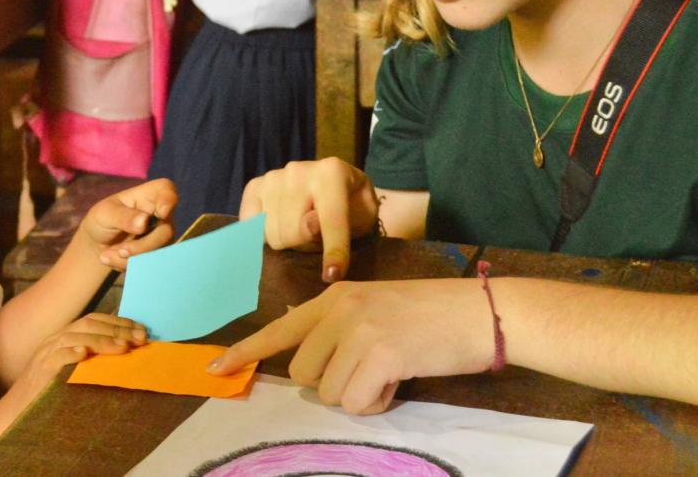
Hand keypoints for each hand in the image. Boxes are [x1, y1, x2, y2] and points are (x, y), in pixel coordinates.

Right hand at [10, 313, 148, 399]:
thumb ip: (92, 359)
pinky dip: (70, 353)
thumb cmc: (49, 393)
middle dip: (117, 329)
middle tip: (141, 338)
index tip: (142, 331)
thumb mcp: (73, 370)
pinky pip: (55, 358)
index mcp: (65, 337)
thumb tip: (126, 353)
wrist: (17, 411)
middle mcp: (55, 340)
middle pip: (88, 324)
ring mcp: (46, 354)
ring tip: (123, 347)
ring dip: (101, 340)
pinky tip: (84, 354)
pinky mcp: (40, 371)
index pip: (94, 320)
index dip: (119, 322)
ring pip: (74, 336)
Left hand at [76, 179, 178, 270]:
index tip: (162, 212)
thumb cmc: (103, 219)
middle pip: (166, 232)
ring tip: (106, 255)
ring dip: (131, 258)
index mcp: (148, 195)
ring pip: (159, 252)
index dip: (169, 200)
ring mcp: (161, 235)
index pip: (167, 190)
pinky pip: (149, 264)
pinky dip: (128, 265)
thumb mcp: (105, 214)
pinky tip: (111, 259)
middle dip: (142, 246)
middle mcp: (161, 214)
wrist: (98, 243)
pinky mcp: (157, 253)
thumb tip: (143, 222)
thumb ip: (123, 216)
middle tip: (120, 250)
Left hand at [207, 279, 494, 413]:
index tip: (215, 369)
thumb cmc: (435, 316)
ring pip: (329, 392)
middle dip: (333, 385)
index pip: (279, 329)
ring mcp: (358, 330)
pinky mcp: (379, 353)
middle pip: (303, 374)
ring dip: (359, 395)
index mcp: (336, 296)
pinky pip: (358, 401)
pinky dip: (379, 402)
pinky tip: (401, 379)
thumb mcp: (376, 308)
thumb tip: (309, 364)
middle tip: (371, 371)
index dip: (246, 352)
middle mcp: (339, 309)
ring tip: (391, 371)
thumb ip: (340, 328)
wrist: (482, 312)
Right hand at [239, 159, 377, 281]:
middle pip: (293, 232)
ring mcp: (273, 177)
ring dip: (286, 241)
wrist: (333, 182)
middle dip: (305, 244)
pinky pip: (250, 225)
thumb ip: (343, 223)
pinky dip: (262, 233)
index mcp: (332, 173)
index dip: (333, 250)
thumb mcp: (361, 217)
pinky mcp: (255, 186)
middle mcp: (298, 170)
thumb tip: (308, 225)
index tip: (332, 275)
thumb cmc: (352, 205)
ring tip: (298, 229)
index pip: (331, 219)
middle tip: (316, 237)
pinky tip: (278, 225)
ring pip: (270, 233)